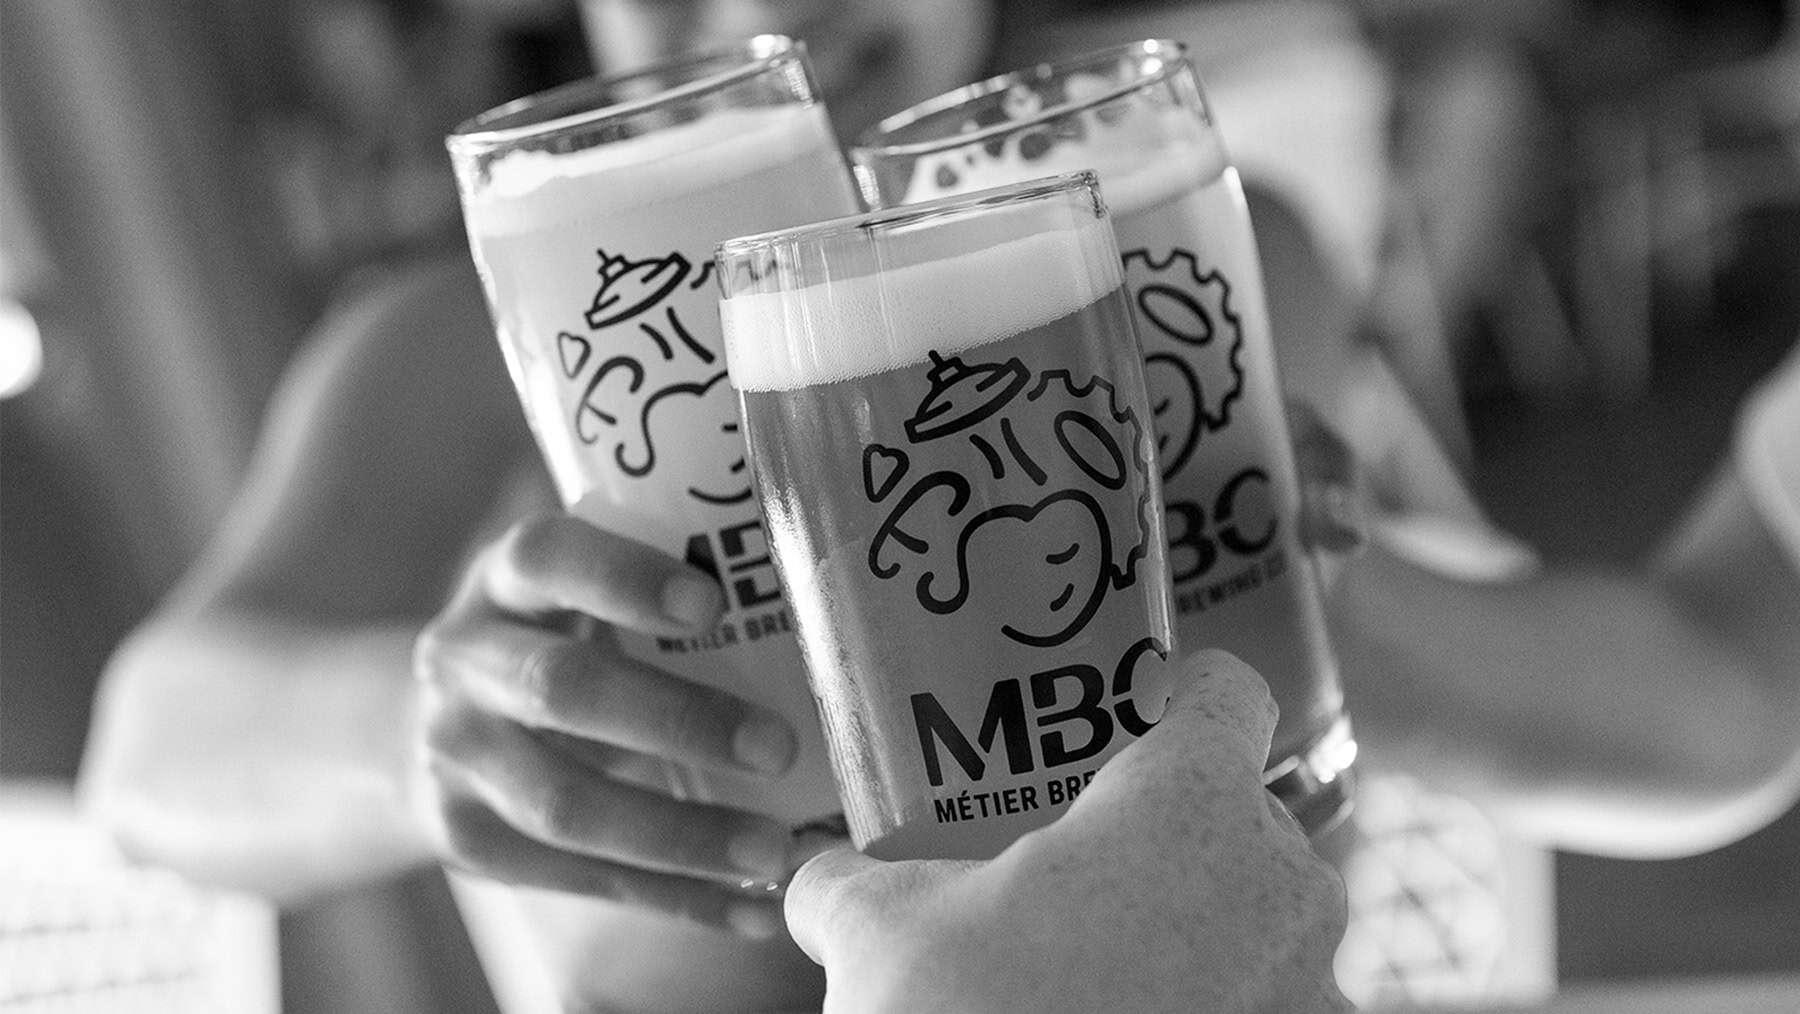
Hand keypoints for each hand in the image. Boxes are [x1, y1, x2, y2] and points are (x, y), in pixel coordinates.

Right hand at [412, 512, 799, 937]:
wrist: (445, 723)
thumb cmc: (561, 637)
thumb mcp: (581, 594)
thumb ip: (661, 589)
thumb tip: (821, 605)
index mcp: (503, 579)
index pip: (546, 557)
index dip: (623, 579)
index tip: (711, 602)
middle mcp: (463, 659)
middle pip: (560, 691)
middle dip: (676, 721)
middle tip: (778, 748)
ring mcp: (456, 755)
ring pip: (566, 805)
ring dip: (681, 836)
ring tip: (775, 851)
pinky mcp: (469, 837)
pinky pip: (582, 876)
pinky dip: (676, 898)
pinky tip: (751, 907)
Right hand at [785, 650, 1351, 1013]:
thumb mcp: (882, 940)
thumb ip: (847, 884)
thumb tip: (818, 880)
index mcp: (1190, 804)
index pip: (1226, 692)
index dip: (1176, 695)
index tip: (1127, 721)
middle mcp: (1282, 882)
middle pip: (1239, 811)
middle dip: (1167, 834)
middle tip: (1082, 865)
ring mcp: (1312, 985)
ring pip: (1261, 915)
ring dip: (1201, 927)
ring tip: (1107, 963)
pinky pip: (1272, 1002)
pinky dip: (1222, 1004)